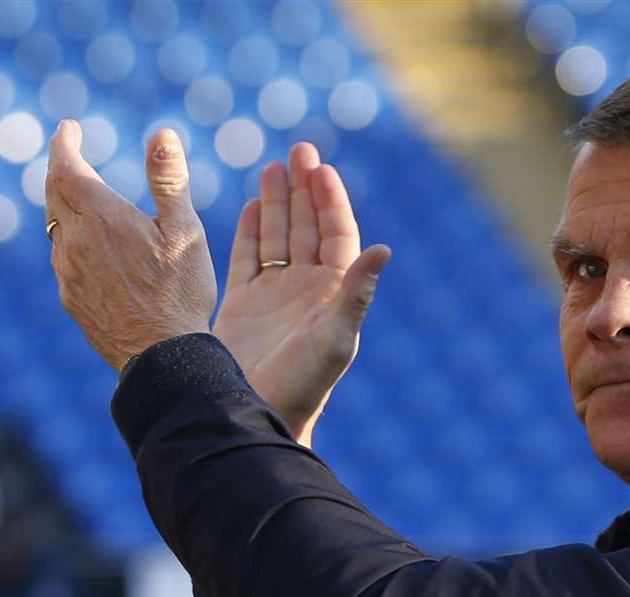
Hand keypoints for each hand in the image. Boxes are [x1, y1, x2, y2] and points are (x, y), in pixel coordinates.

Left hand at [46, 120, 215, 369]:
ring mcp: (68, 272)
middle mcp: (73, 240)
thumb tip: (162, 133)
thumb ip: (169, 180)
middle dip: (62, 170)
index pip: (65, 166)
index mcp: (100, 216)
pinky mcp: (71, 298)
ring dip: (66, 208)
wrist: (161, 357)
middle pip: (54, 194)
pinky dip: (73, 242)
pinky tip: (93, 252)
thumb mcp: (184, 231)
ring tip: (84, 203)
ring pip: (57, 228)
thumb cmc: (179, 293)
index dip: (64, 143)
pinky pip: (64, 259)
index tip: (69, 129)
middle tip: (73, 157)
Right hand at [212, 142, 389, 446]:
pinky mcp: (244, 305)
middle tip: (299, 150)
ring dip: (278, 203)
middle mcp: (307, 290)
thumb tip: (386, 249)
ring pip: (278, 237)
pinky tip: (253, 205)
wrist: (260, 415)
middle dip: (304, 190)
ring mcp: (275, 296)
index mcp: (332, 293)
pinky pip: (248, 258)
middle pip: (308, 228)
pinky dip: (251, 231)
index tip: (321, 168)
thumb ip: (357, 294)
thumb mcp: (334, 338)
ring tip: (273, 167)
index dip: (330, 201)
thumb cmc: (303, 384)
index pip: (336, 235)